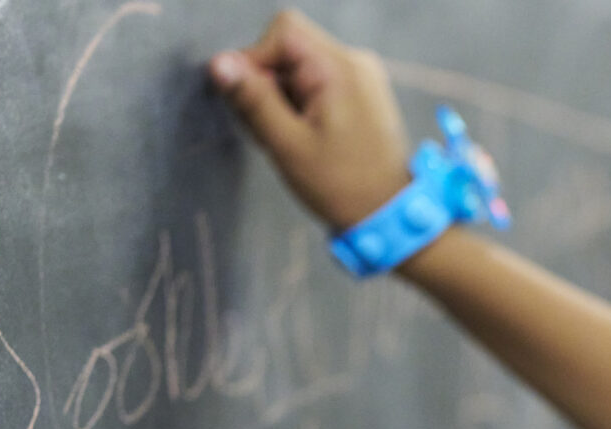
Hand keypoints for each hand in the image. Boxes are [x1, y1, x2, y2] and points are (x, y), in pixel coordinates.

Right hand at [207, 10, 412, 230]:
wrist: (390, 215)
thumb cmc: (345, 187)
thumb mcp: (288, 146)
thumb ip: (253, 100)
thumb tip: (220, 64)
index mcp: (340, 68)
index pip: (283, 31)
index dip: (255, 59)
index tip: (250, 99)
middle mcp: (356, 63)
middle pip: (290, 48)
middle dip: (269, 84)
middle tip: (274, 129)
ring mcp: (361, 77)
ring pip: (300, 68)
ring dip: (283, 98)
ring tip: (294, 139)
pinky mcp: (361, 93)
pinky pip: (317, 83)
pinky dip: (301, 105)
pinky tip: (307, 137)